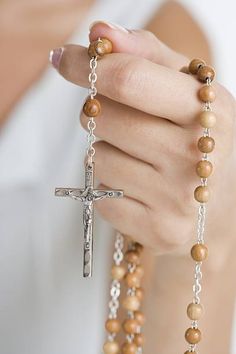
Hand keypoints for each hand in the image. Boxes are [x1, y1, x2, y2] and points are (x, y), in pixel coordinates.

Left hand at [53, 22, 235, 256]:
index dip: (88, 66)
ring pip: (98, 158)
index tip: (65, 59)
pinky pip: (102, 196)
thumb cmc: (200, 143)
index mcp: (207, 111)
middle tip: (120, 120)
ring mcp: (178, 198)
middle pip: (103, 118)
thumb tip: (102, 32)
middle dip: (97, 111)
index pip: (130, 80)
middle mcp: (195, 156)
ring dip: (107, 152)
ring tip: (140, 160)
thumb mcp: (189, 92)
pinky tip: (140, 189)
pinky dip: (111, 188)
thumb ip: (148, 56)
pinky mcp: (160, 229)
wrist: (220, 210)